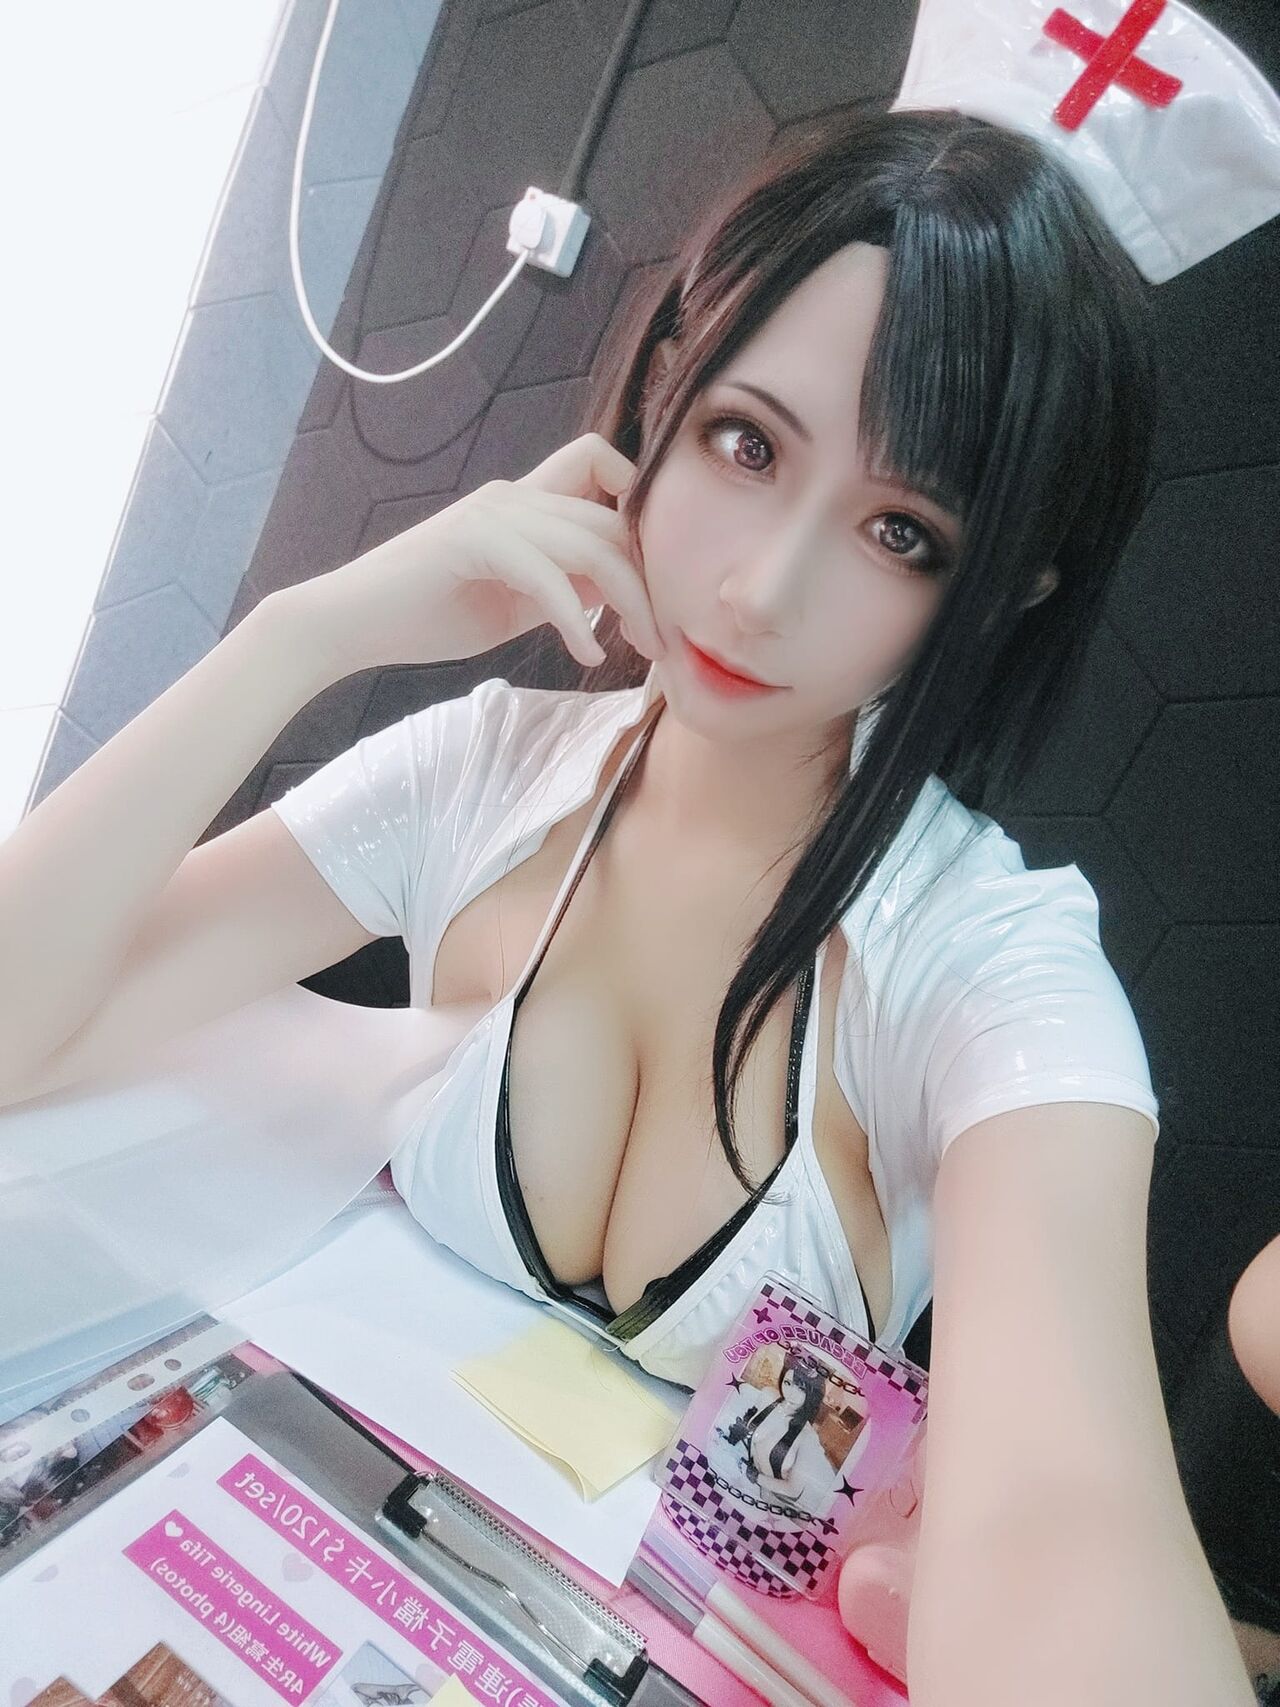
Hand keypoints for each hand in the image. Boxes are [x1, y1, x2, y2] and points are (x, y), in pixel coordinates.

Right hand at [284, 432, 665, 678]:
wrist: (351, 623)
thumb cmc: (427, 615)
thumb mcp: (517, 602)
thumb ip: (565, 587)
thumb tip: (618, 591)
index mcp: (524, 501)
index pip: (605, 469)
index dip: (643, 514)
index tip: (656, 581)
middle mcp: (513, 496)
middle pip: (614, 518)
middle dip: (650, 580)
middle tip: (661, 639)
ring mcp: (493, 514)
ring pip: (592, 544)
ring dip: (630, 602)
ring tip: (641, 648)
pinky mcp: (473, 541)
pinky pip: (549, 576)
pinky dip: (577, 620)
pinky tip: (585, 655)